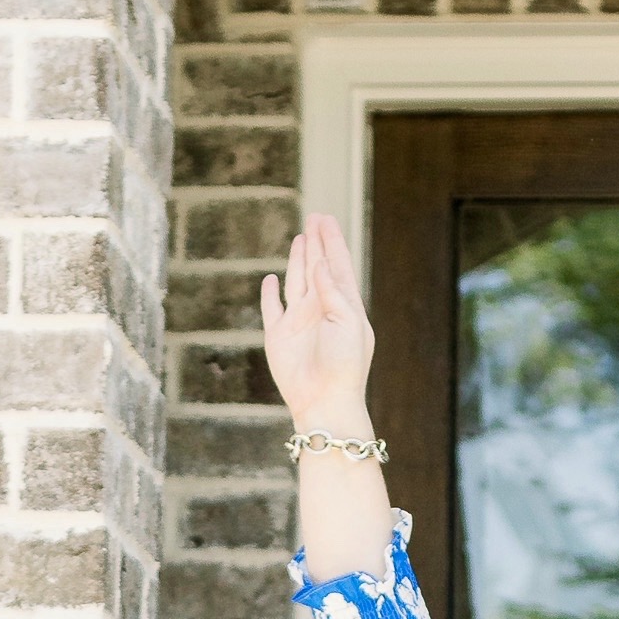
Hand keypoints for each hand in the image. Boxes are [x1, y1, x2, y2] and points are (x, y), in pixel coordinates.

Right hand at [261, 214, 375, 431]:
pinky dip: (270, 294)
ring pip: (297, 282)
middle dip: (317, 243)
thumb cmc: (344, 365)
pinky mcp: (278, 336)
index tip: (326, 219)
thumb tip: (319, 263)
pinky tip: (271, 280)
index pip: (337, 266)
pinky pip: (272, 309)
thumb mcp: (348, 322)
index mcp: (344, 306)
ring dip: (299, 260)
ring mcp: (299, 322)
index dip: (332, 241)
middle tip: (315, 218)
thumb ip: (333, 292)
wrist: (324, 400)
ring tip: (301, 238)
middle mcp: (321, 310)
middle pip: (318, 268)